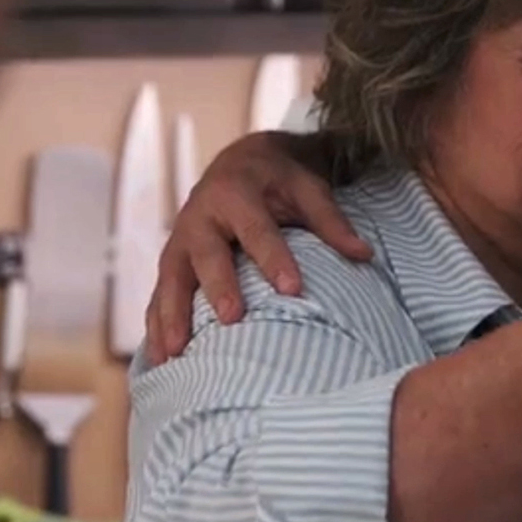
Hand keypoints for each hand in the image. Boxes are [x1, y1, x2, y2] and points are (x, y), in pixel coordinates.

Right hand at [146, 132, 368, 362]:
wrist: (239, 161)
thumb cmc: (279, 179)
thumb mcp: (307, 188)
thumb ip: (331, 222)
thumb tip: (365, 255)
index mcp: (236, 193)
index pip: (257, 229)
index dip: (273, 258)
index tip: (292, 290)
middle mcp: (200, 215)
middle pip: (206, 253)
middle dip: (218, 286)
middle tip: (233, 319)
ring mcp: (180, 240)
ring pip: (171, 278)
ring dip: (171, 316)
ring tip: (175, 354)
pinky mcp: (172, 261)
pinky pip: (159, 293)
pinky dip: (156, 325)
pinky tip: (159, 360)